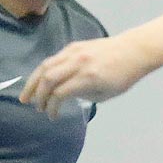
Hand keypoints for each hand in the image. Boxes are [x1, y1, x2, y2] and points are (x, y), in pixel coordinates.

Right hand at [20, 34, 152, 118]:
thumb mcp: (108, 93)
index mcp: (89, 77)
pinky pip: (52, 59)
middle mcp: (78, 63)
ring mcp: (74, 52)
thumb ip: (85, 96)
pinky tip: (39, 81)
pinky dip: (43, 71)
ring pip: (45, 66)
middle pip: (48, 79)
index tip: (52, 116)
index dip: (52, 107)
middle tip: (34, 107)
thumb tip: (66, 96)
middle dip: (38, 95)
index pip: (61, 93)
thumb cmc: (125, 75)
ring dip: (33, 82)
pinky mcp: (72, 46)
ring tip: (27, 95)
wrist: (134, 50)